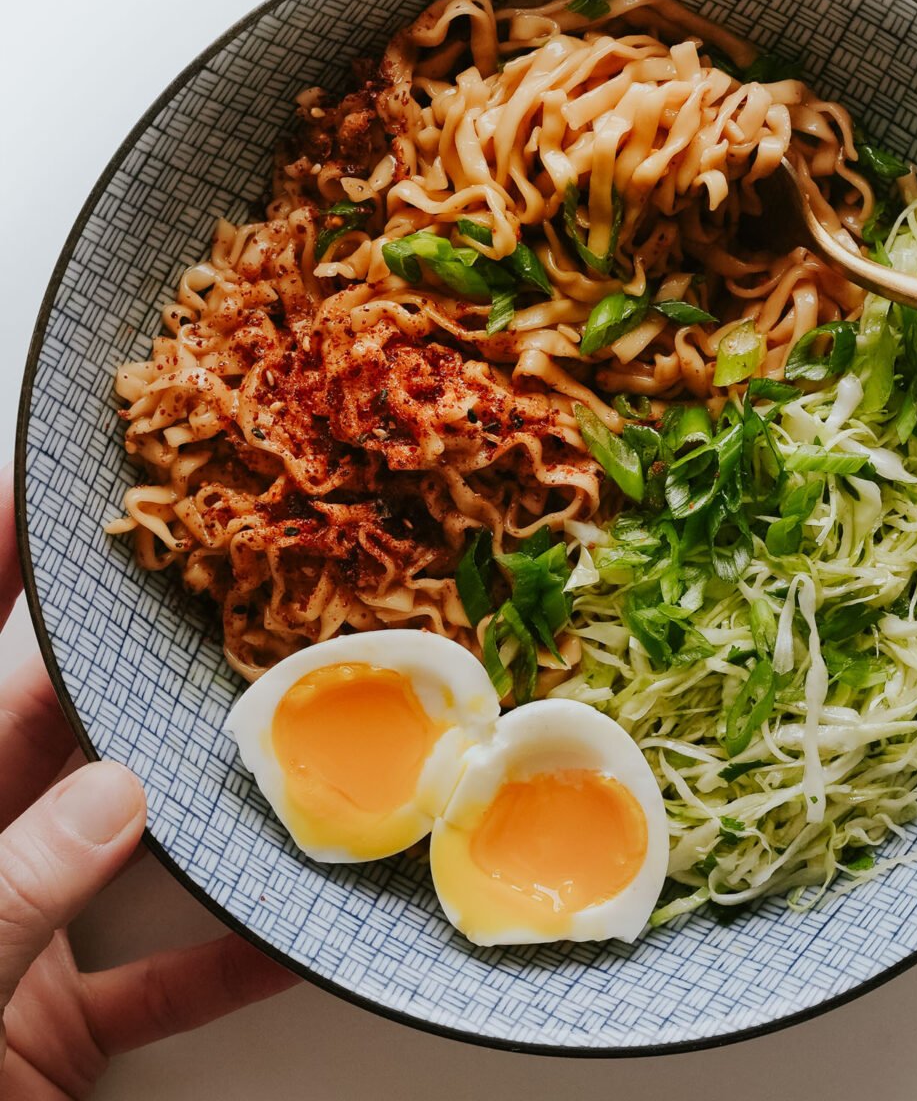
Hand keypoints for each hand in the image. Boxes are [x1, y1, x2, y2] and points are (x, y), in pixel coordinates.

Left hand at [0, 471, 294, 1097]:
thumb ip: (14, 886)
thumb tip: (119, 797)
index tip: (40, 491)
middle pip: (53, 733)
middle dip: (121, 662)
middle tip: (196, 589)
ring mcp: (17, 936)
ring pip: (123, 843)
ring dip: (199, 802)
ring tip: (272, 729)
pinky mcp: (56, 1024)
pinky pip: (162, 975)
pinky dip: (229, 960)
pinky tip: (291, 930)